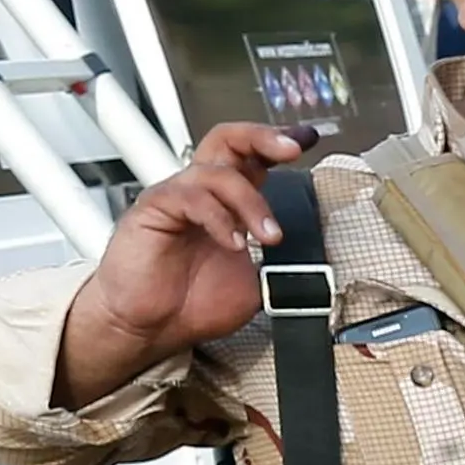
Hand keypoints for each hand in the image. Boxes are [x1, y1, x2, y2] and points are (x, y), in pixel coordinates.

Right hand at [58, 122, 318, 408]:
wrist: (149, 326)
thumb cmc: (192, 302)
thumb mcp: (256, 282)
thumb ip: (281, 263)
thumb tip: (315, 261)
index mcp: (228, 203)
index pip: (254, 159)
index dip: (280, 145)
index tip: (309, 139)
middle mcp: (203, 192)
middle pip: (228, 140)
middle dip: (263, 138)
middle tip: (292, 150)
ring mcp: (177, 197)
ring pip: (217, 173)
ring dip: (252, 202)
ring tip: (269, 236)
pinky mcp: (153, 209)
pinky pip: (190, 197)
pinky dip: (219, 218)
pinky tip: (233, 243)